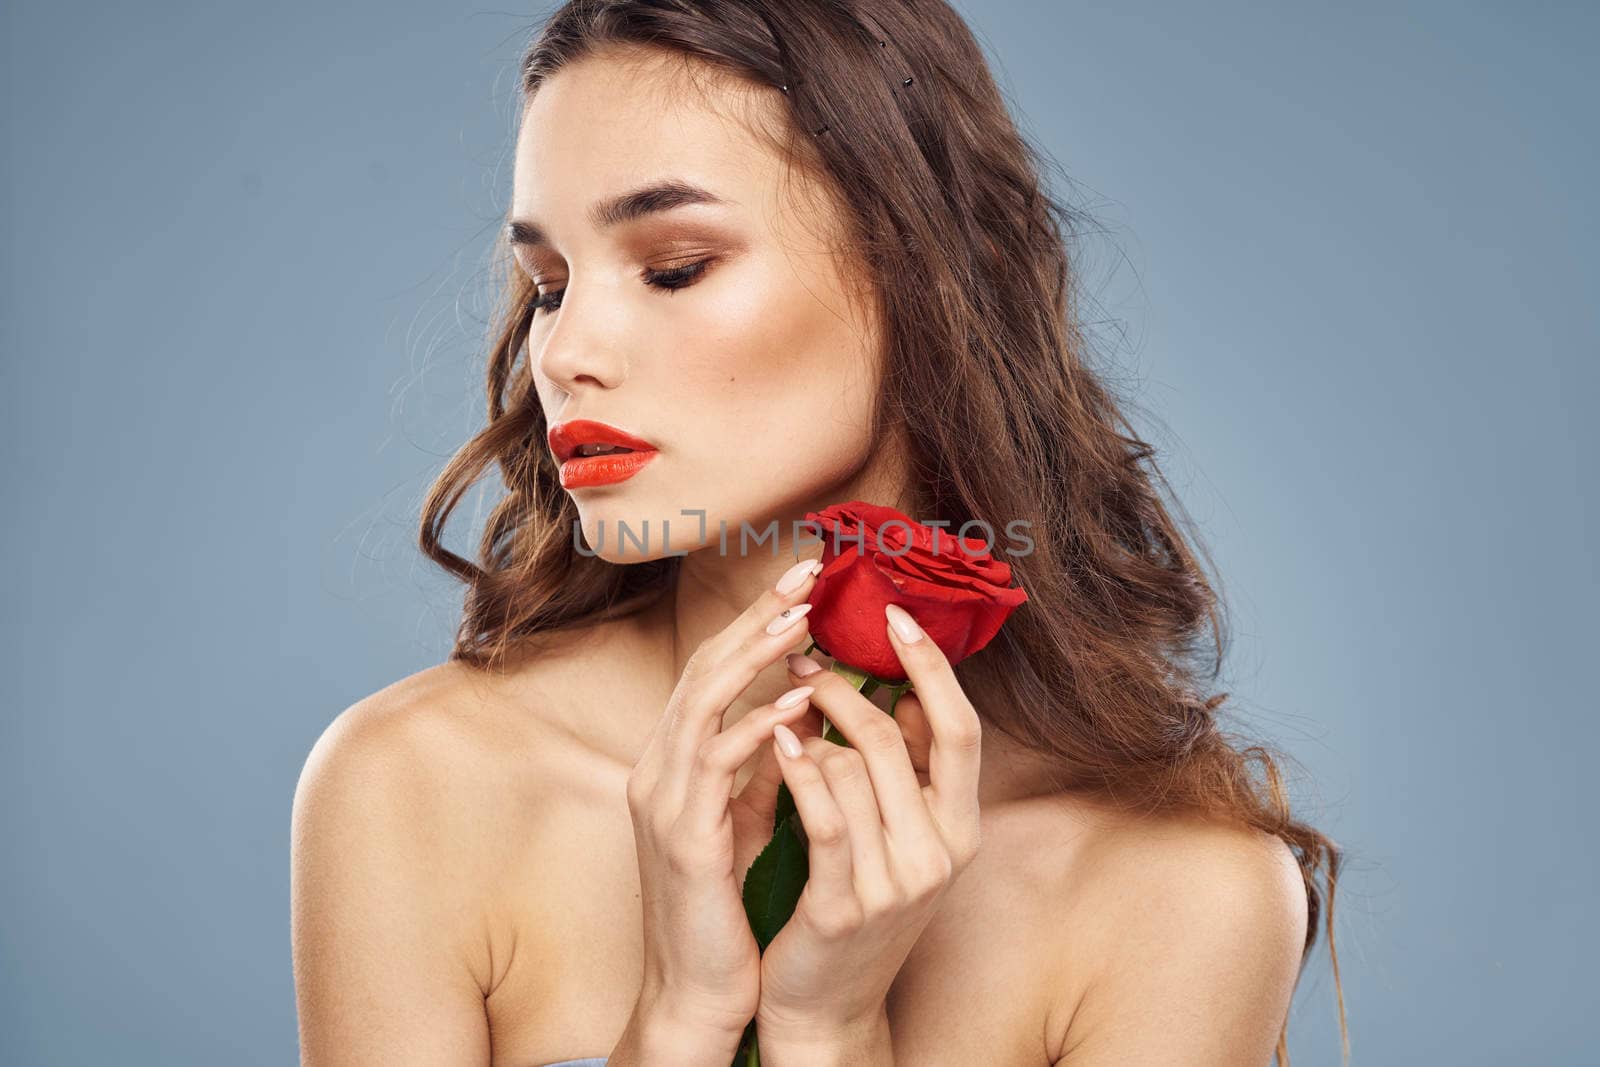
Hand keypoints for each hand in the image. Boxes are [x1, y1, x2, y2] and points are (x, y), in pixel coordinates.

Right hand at [623, 557, 827, 1044]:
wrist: (699, 991)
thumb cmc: (728, 908)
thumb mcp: (744, 819)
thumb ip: (760, 764)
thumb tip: (801, 711)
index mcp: (674, 762)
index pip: (712, 670)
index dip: (753, 621)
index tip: (803, 582)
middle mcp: (659, 768)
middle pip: (702, 668)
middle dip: (754, 616)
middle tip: (805, 572)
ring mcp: (663, 800)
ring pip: (701, 701)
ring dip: (753, 656)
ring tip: (803, 620)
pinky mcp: (680, 836)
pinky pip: (716, 763)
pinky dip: (758, 726)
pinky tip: (798, 702)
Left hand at [755, 602, 983, 1044]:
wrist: (823, 1003)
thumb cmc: (850, 900)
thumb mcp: (895, 835)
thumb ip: (903, 770)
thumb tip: (901, 685)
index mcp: (961, 828)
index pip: (963, 729)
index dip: (933, 667)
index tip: (896, 615)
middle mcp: (941, 854)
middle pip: (900, 738)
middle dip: (846, 689)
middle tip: (803, 661)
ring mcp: (897, 883)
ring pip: (854, 769)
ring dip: (812, 730)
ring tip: (783, 714)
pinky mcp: (846, 905)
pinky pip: (824, 816)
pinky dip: (799, 770)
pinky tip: (779, 743)